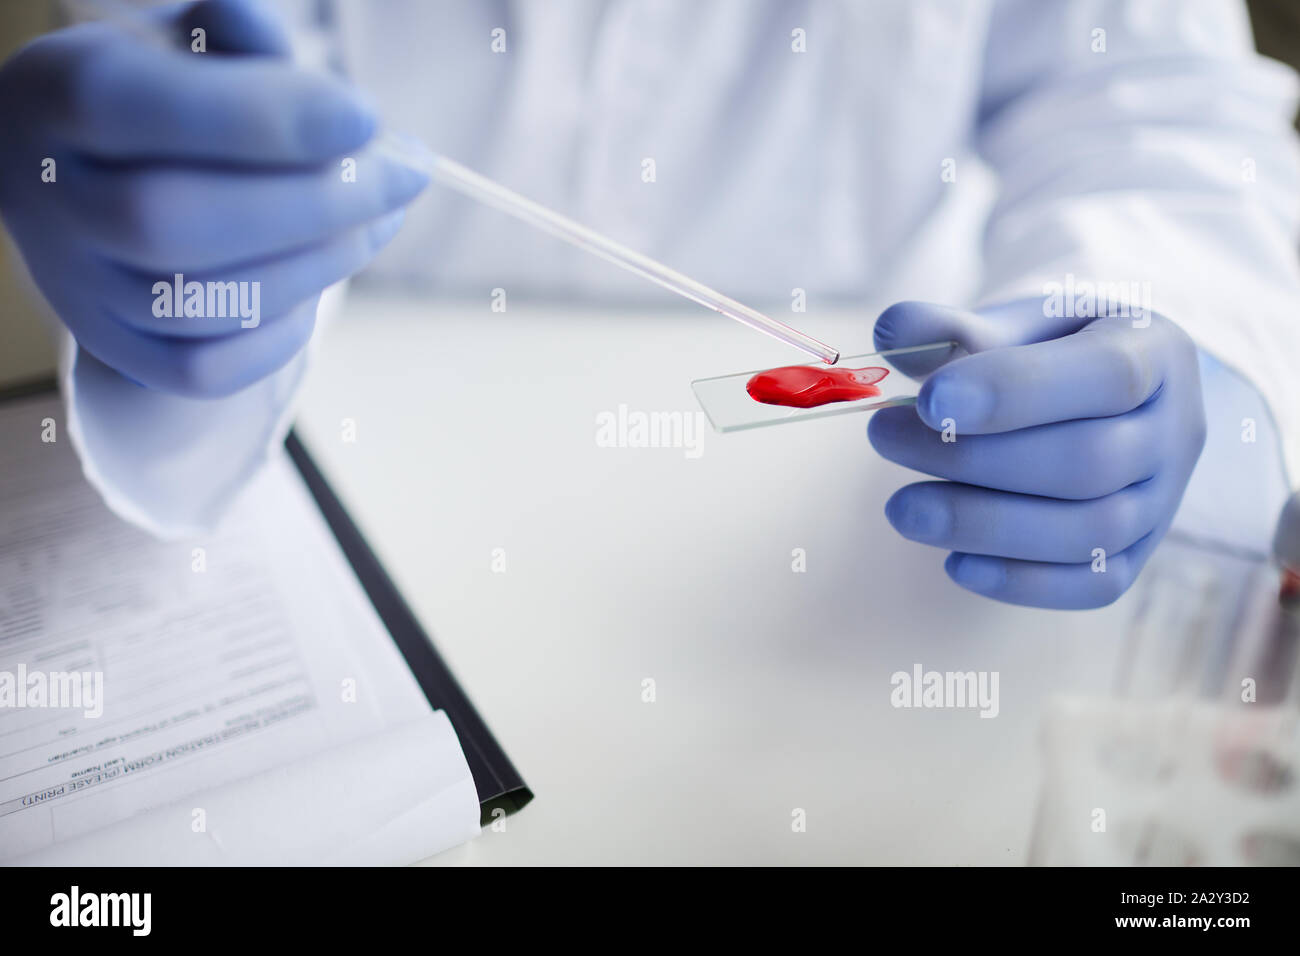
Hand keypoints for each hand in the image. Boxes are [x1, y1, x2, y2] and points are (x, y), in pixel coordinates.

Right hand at [0, 0, 427, 396]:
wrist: (78, 180)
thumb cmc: (154, 101)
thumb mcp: (182, 47)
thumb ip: (238, 42)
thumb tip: (288, 58)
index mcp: (59, 98)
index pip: (151, 110)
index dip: (267, 119)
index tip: (366, 118)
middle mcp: (55, 201)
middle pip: (180, 221)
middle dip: (317, 202)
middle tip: (404, 174)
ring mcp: (82, 289)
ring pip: (205, 302)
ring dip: (321, 262)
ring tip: (381, 218)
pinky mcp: (120, 351)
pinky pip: (207, 370)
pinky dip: (281, 330)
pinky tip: (320, 275)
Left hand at [868, 299, 1206, 609]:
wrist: (1098, 398)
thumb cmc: (1048, 353)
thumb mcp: (1012, 324)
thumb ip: (954, 328)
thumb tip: (892, 329)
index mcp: (1155, 352)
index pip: (1107, 375)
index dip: (1017, 391)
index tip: (930, 398)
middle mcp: (1174, 430)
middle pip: (1088, 463)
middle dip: (974, 460)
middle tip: (884, 436)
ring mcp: (1161, 501)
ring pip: (1089, 532)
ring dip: (983, 524)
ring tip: (902, 508)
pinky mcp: (1135, 556)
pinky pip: (1092, 587)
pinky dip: (1019, 582)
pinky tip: (953, 562)